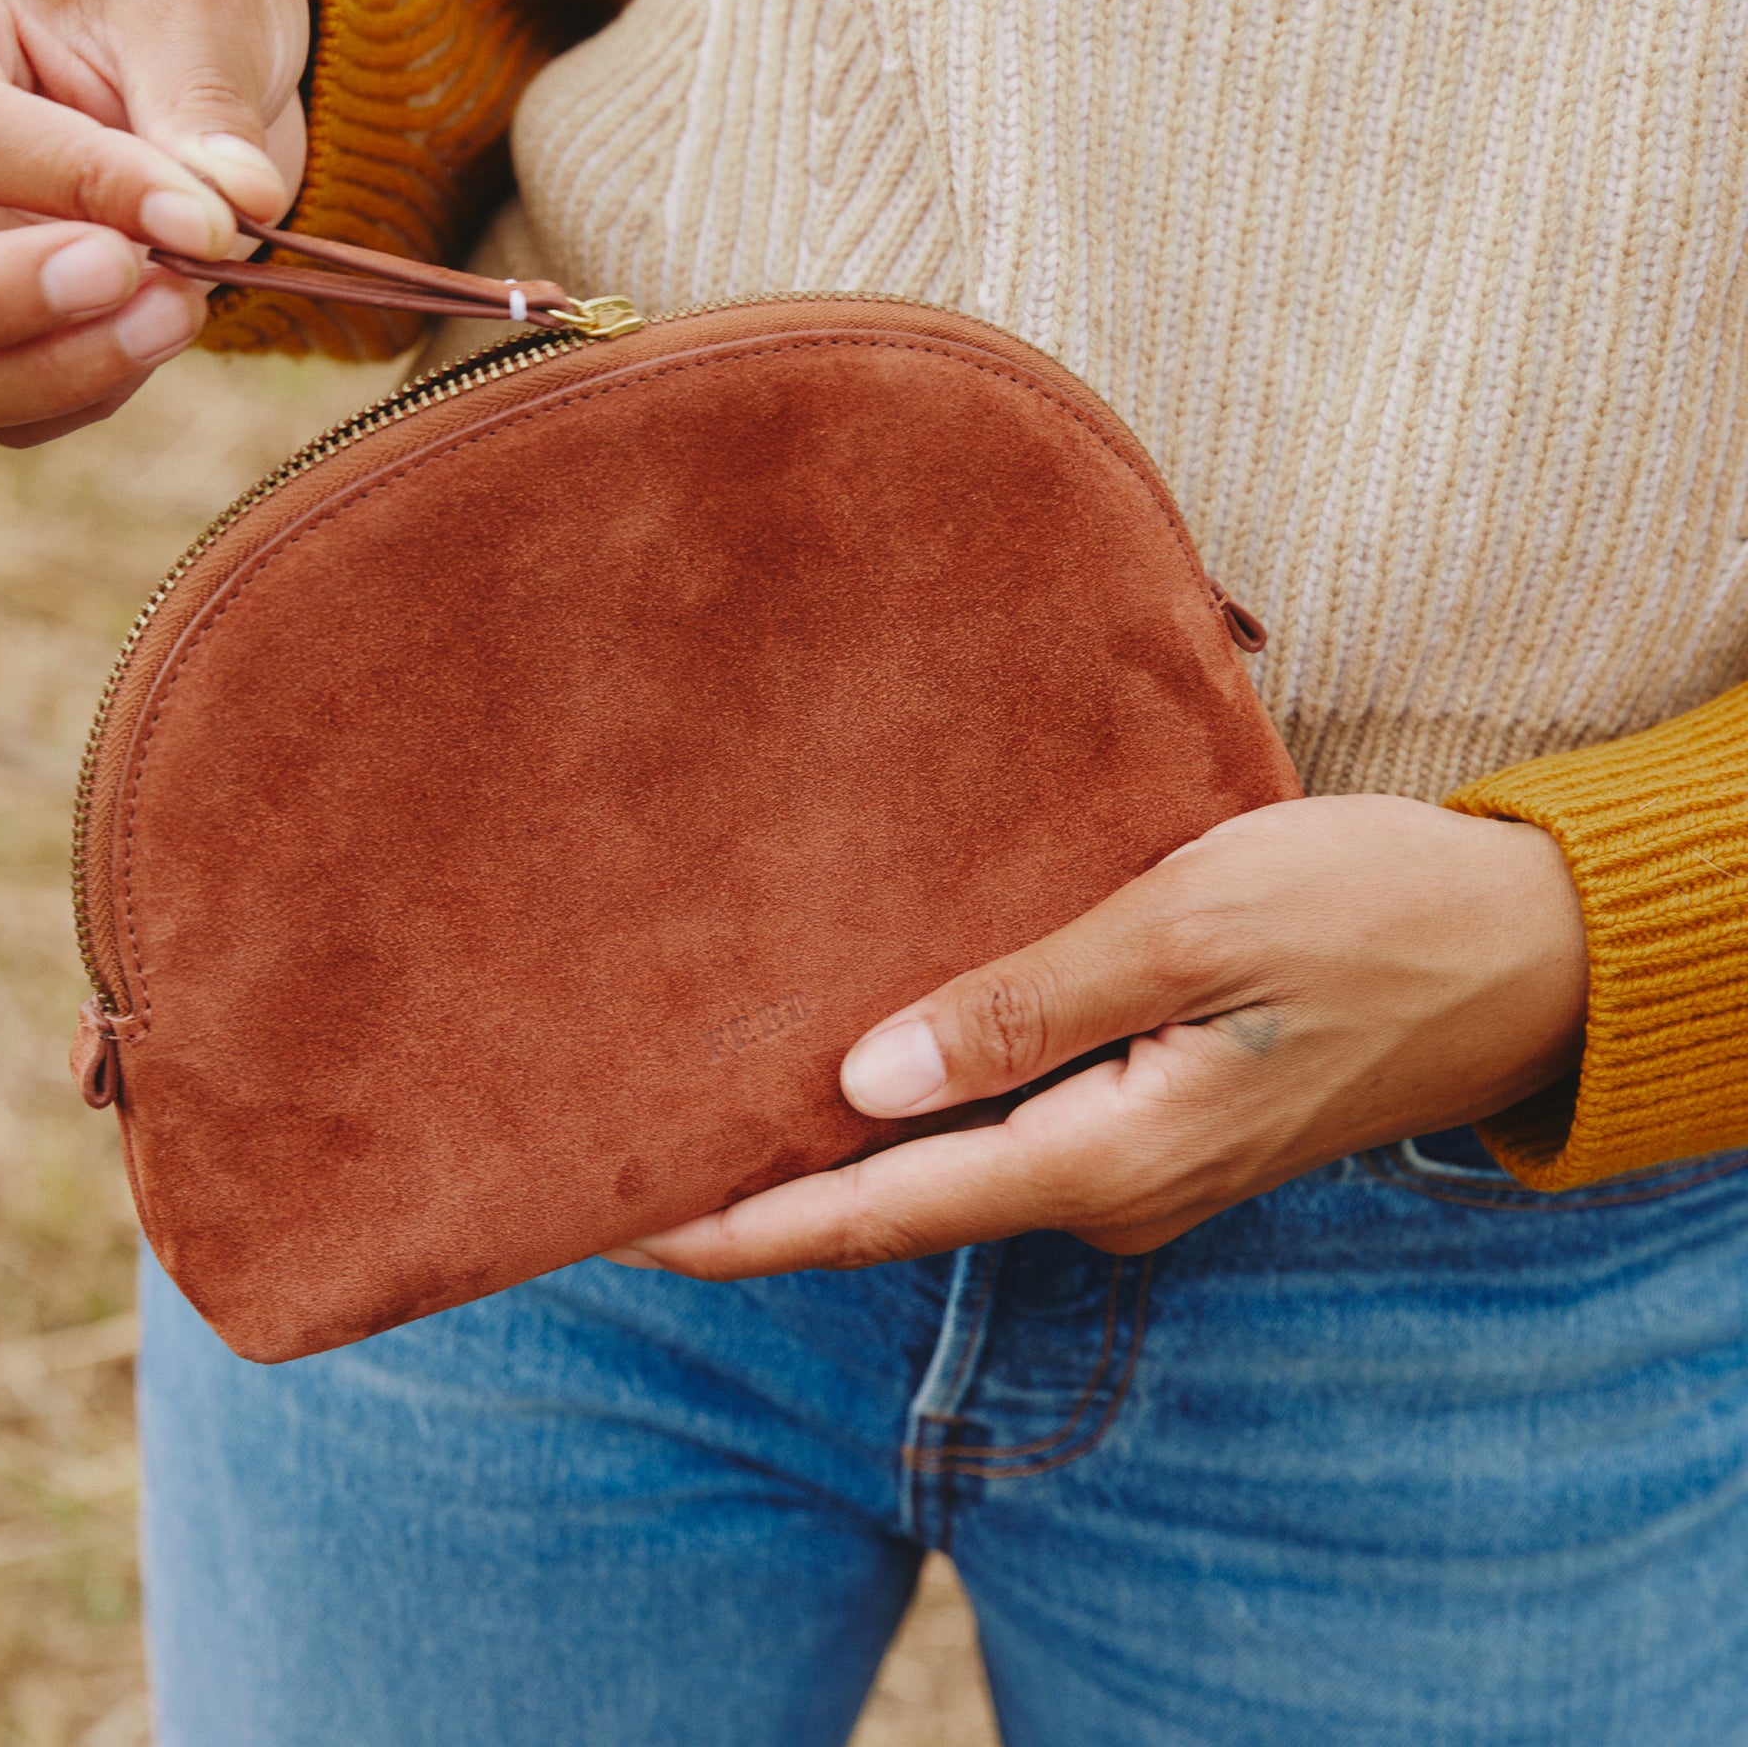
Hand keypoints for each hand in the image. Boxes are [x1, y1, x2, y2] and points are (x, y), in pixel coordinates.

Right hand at [0, 0, 309, 446]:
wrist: (202, 51)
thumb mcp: (201, 4)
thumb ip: (206, 102)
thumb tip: (235, 204)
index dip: (82, 188)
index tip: (214, 216)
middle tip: (135, 276)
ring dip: (55, 373)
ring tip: (182, 310)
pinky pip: (3, 417)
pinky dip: (89, 395)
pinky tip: (162, 328)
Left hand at [612, 795, 1589, 1276]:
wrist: (1522, 951)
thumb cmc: (1368, 915)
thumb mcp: (1192, 930)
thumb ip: (1029, 1007)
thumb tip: (866, 1077)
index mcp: (1108, 1154)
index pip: (878, 1210)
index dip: (741, 1225)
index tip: (617, 1222)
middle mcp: (1106, 1185)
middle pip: (892, 1206)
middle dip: (757, 1200)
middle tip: (622, 1163)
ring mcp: (1133, 1161)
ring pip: (941, 1171)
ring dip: (827, 1154)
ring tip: (704, 1112)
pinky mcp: (1152, 1116)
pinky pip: (1000, 1131)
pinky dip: (908, 1113)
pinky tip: (849, 1066)